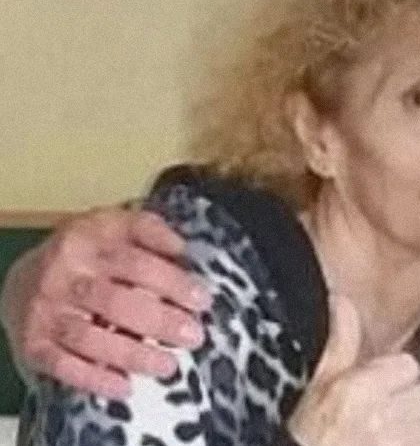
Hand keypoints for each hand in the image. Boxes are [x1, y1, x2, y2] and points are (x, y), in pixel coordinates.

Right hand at [0, 207, 210, 397]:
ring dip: (133, 355)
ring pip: (90, 338)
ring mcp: (46, 311)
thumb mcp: (114, 226)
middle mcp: (63, 275)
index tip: (202, 300)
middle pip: (116, 302)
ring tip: (168, 366)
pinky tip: (124, 387)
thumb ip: (149, 231)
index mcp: (88, 240)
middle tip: (193, 336)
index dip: (172, 282)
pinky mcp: (34, 344)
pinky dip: (95, 379)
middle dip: (160, 322)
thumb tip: (182, 250)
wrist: (24, 278)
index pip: (136, 263)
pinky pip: (64, 366)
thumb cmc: (87, 254)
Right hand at [287, 295, 419, 445]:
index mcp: (360, 390)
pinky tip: (386, 444)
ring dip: (409, 427)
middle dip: (405, 402)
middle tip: (380, 411)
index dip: (395, 375)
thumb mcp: (319, 382)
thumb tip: (341, 300)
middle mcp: (380, 417)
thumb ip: (341, 341)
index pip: (409, 366)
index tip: (379, 384)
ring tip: (383, 432)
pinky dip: (408, 445)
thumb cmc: (308, 432)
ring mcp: (393, 443)